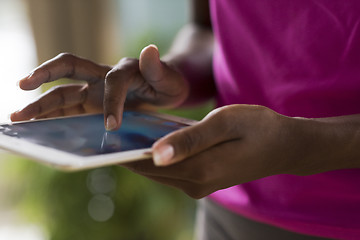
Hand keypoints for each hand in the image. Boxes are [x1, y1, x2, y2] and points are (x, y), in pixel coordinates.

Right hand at [11, 45, 188, 130]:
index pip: (112, 81)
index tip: (112, 126)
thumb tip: (149, 50)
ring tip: (18, 116)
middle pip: (70, 69)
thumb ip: (158, 68)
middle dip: (45, 75)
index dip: (111, 102)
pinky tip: (38, 126)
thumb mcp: (168, 78)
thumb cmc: (168, 82)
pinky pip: (69, 108)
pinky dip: (53, 116)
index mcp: (124, 69)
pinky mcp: (93, 104)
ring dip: (41, 103)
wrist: (165, 88)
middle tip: (21, 85)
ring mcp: (96, 91)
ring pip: (63, 92)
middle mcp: (104, 76)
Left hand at [122, 105, 298, 198]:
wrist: (285, 147)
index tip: (105, 136)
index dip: (125, 150)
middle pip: (150, 169)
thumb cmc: (258, 128)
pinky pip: (173, 169)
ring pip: (160, 170)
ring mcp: (199, 185)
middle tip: (113, 129)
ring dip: (144, 154)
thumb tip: (155, 154)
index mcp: (199, 169)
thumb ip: (189, 139)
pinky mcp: (203, 180)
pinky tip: (154, 139)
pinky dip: (160, 156)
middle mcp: (195, 184)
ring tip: (129, 131)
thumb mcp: (224, 123)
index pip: (148, 164)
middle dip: (131, 151)